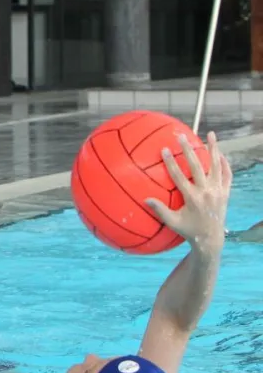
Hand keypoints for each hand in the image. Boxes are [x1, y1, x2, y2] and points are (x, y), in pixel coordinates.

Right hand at [148, 132, 230, 252]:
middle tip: (181, 136)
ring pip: (216, 166)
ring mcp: (219, 191)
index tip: (165, 149)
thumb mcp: (172, 222)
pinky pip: (227, 174)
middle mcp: (207, 192)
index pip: (180, 176)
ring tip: (210, 134)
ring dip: (214, 149)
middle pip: (197, 166)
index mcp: (193, 199)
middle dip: (189, 150)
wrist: (211, 238)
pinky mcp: (226, 192)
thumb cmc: (188, 231)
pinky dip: (224, 163)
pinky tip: (220, 153)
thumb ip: (160, 210)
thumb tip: (145, 199)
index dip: (172, 162)